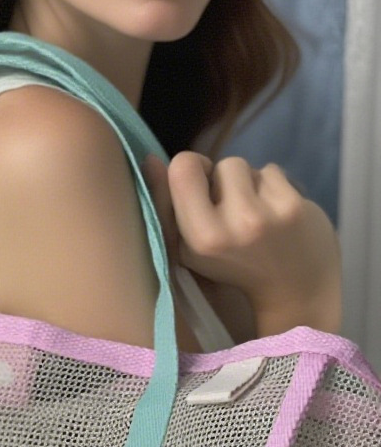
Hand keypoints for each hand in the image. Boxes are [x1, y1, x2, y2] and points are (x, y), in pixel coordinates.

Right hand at [142, 152, 341, 333]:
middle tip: (233, 211)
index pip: (183, 167)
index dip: (193, 171)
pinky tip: (275, 211)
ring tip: (255, 211)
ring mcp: (264, 215)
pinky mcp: (293, 205)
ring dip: (248, 181)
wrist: (295, 287)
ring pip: (245, 165)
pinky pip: (271, 169)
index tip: (203, 191)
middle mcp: (230, 226)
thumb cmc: (234, 264)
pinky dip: (272, 185)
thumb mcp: (190, 246)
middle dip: (223, 179)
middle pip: (219, 163)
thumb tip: (151, 160)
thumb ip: (167, 204)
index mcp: (198, 238)